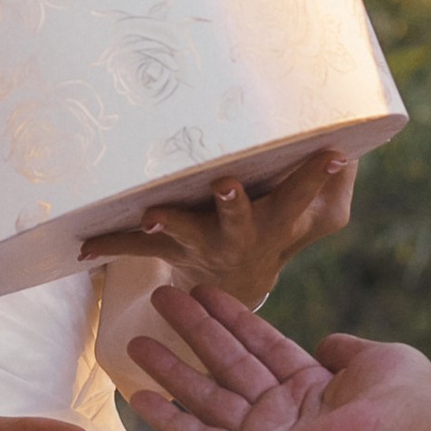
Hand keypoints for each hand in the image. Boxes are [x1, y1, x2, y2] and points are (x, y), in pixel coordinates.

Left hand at [83, 150, 355, 301]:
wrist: (237, 286)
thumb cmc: (279, 229)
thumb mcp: (315, 218)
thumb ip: (332, 185)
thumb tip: (347, 145)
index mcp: (275, 222)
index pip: (301, 196)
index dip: (315, 177)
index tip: (330, 154)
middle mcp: (238, 235)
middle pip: (239, 220)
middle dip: (232, 205)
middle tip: (225, 185)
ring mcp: (200, 245)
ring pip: (184, 235)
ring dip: (169, 224)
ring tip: (151, 213)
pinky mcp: (166, 248)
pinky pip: (133, 246)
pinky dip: (107, 243)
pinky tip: (82, 245)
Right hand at [123, 283, 430, 430]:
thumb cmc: (407, 398)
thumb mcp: (373, 360)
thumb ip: (346, 350)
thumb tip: (326, 343)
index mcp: (310, 390)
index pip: (259, 347)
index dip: (229, 317)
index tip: (201, 290)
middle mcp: (283, 414)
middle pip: (225, 364)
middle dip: (192, 330)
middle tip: (160, 297)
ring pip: (206, 396)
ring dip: (171, 369)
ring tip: (134, 339)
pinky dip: (171, 420)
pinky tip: (141, 396)